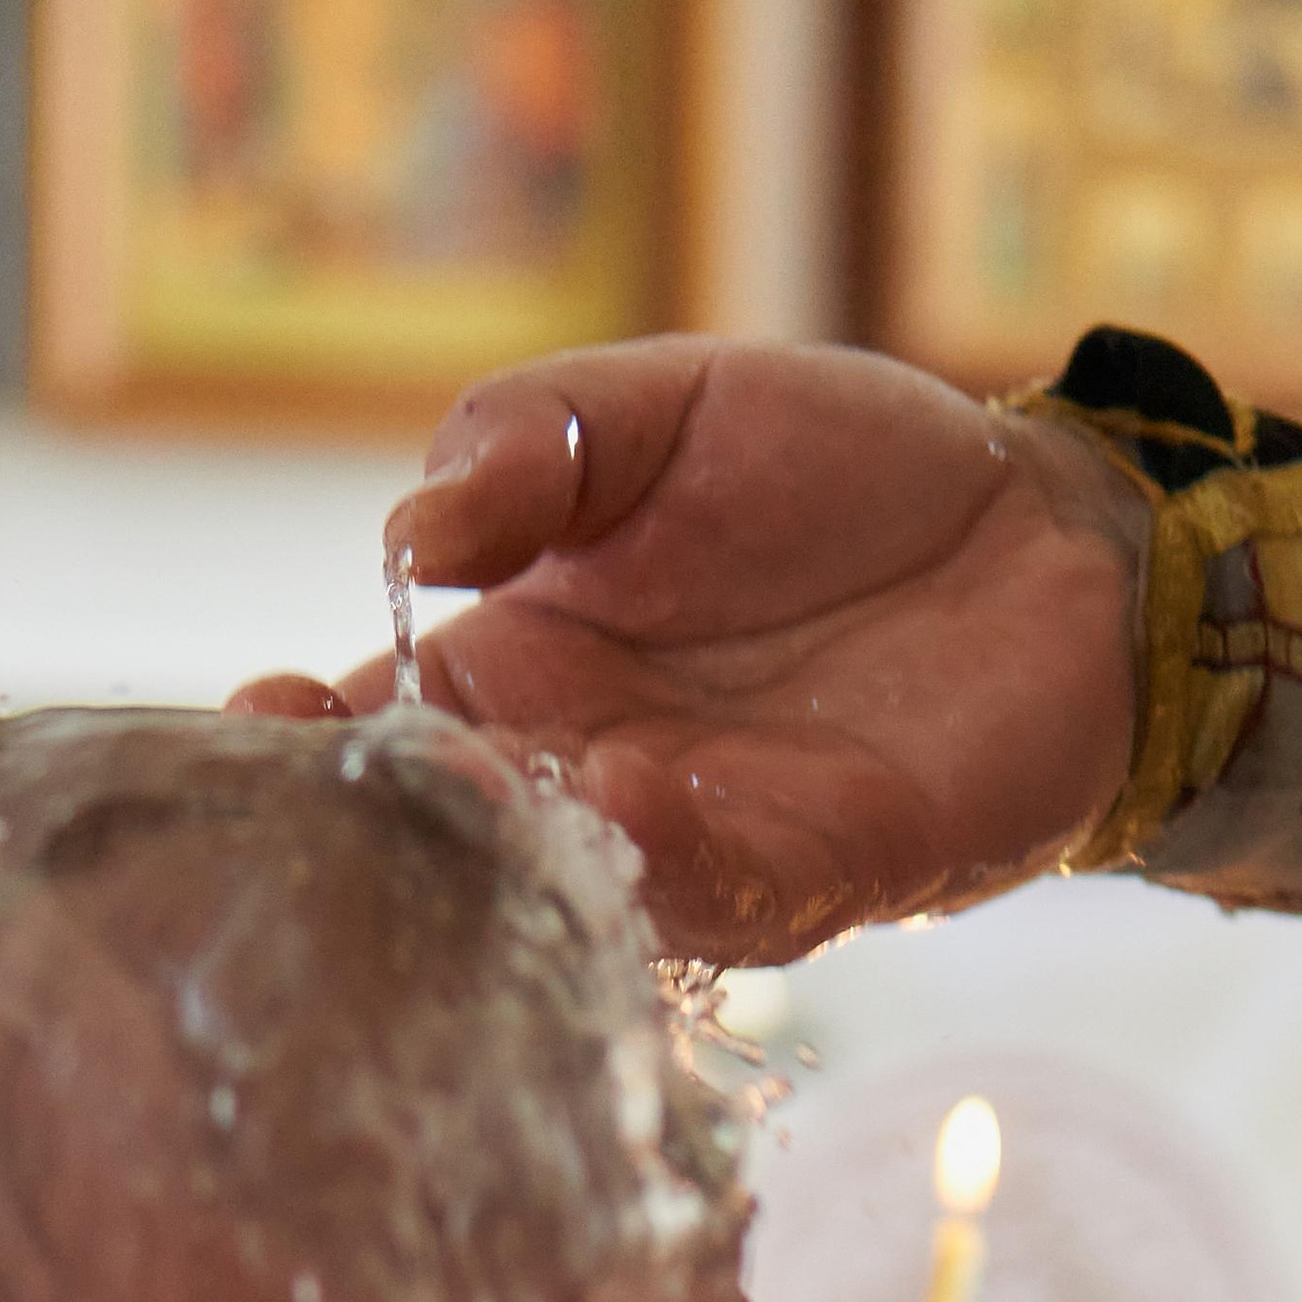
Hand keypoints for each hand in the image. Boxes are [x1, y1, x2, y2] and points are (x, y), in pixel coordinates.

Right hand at [228, 336, 1144, 960]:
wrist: (1042, 532)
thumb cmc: (841, 474)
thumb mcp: (658, 404)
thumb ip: (528, 445)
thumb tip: (410, 534)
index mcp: (522, 669)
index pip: (380, 732)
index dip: (310, 741)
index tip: (258, 720)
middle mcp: (589, 777)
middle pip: (464, 844)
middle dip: (405, 831)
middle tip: (365, 782)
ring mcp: (700, 843)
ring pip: (580, 890)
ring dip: (530, 850)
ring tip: (487, 783)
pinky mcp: (822, 876)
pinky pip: (728, 897)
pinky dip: (671, 862)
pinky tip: (626, 801)